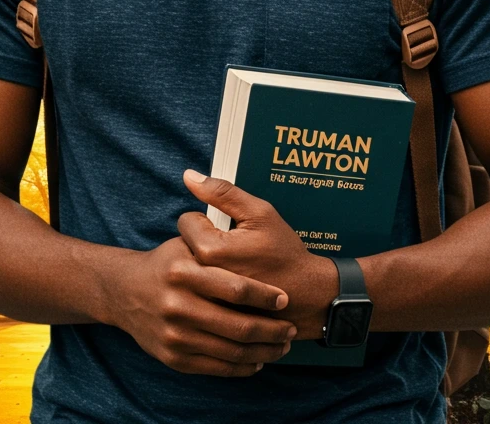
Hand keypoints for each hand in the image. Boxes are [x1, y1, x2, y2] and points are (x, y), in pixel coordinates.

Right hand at [105, 235, 296, 376]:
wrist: (125, 292)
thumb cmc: (166, 262)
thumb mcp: (184, 240)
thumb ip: (212, 232)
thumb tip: (244, 221)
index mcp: (184, 271)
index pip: (235, 288)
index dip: (264, 296)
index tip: (284, 298)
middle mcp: (177, 305)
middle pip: (238, 325)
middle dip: (272, 330)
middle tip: (290, 328)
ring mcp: (175, 335)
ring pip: (232, 351)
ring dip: (264, 351)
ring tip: (282, 344)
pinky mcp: (174, 357)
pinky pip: (218, 368)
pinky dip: (243, 366)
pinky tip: (258, 358)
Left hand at [178, 170, 338, 340]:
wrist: (305, 295)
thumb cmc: (284, 252)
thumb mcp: (259, 213)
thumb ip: (222, 192)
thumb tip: (189, 176)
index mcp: (210, 250)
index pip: (186, 221)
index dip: (207, 219)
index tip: (226, 229)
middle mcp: (203, 278)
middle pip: (184, 245)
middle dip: (203, 240)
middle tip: (230, 247)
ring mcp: (206, 299)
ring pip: (189, 267)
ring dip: (203, 263)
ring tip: (231, 265)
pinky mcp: (211, 313)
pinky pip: (198, 289)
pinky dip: (209, 284)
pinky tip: (229, 283)